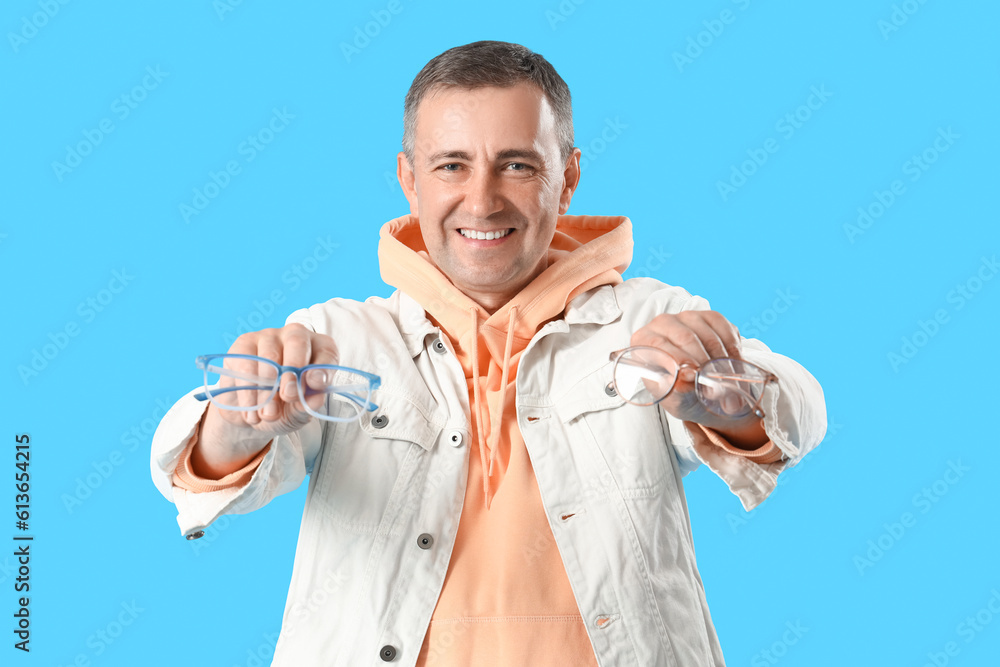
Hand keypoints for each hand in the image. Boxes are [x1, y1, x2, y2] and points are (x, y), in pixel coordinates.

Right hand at [193, 324, 337, 477]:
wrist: (253, 414)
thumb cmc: (285, 407)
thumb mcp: (301, 410)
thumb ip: (309, 403)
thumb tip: (316, 397)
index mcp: (319, 349)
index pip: (327, 352)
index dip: (322, 367)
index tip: (316, 385)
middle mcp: (295, 336)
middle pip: (297, 342)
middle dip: (293, 373)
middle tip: (288, 397)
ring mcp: (267, 336)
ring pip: (268, 357)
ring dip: (268, 389)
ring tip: (268, 414)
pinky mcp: (243, 345)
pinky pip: (245, 364)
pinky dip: (248, 392)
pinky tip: (251, 410)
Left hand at [629, 311, 765, 446]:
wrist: (699, 392)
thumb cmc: (678, 394)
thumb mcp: (674, 400)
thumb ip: (676, 391)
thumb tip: (684, 380)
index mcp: (643, 341)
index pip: (657, 344)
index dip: (677, 359)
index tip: (693, 376)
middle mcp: (662, 324)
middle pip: (685, 338)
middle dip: (704, 364)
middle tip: (716, 387)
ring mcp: (687, 317)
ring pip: (708, 336)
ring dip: (721, 363)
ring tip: (727, 384)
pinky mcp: (710, 317)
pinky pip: (725, 330)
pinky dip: (733, 352)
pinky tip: (732, 368)